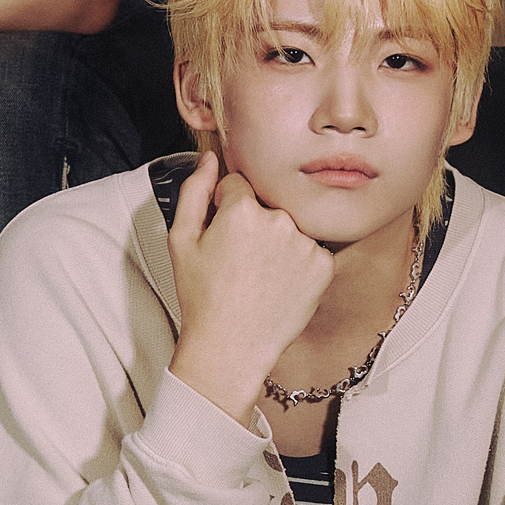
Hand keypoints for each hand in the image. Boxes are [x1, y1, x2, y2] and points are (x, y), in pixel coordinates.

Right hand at [166, 151, 333, 422]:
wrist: (231, 346)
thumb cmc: (202, 297)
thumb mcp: (181, 240)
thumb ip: (194, 191)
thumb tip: (209, 159)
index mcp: (243, 210)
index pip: (238, 185)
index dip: (225, 209)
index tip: (222, 235)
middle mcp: (280, 221)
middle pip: (267, 204)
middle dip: (253, 223)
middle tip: (238, 260)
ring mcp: (306, 244)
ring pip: (289, 226)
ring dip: (277, 241)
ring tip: (257, 275)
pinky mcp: (324, 265)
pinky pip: (309, 249)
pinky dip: (296, 262)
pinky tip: (277, 284)